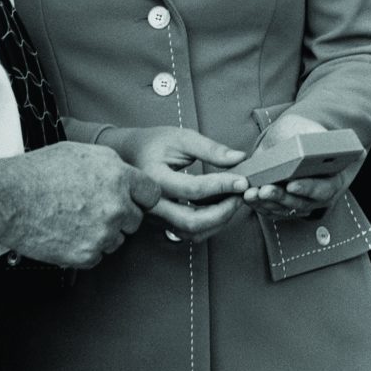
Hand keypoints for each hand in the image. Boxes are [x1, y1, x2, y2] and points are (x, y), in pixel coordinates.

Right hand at [0, 142, 161, 268]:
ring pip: (117, 240)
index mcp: (118, 176)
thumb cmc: (38, 172)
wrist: (9, 198)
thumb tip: (125, 177)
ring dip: (103, 234)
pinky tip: (68, 234)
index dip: (140, 198)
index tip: (133, 202)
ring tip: (75, 221)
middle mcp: (116, 204)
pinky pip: (98, 256)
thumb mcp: (82, 153)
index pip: (151, 194)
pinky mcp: (87, 254)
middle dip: (120, 217)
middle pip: (136, 220)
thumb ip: (111, 166)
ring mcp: (103, 232)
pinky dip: (86, 250)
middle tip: (93, 211)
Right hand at [103, 126, 250, 242]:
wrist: (128, 155)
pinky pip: (189, 232)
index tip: (243, 180)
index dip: (222, 186)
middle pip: (192, 221)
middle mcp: (152, 204)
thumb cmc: (153, 143)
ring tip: (233, 199)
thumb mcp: (181, 138)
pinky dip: (209, 224)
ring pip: (192, 232)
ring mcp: (156, 217)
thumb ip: (210, 149)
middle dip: (224, 212)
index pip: (193, 190)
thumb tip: (239, 158)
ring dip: (219, 221)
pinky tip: (220, 206)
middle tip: (241, 195)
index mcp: (154, 179)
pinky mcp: (162, 223)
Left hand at [243, 113, 358, 221]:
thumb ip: (310, 135)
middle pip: (301, 203)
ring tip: (251, 193)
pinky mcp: (284, 206)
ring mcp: (301, 203)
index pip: (324, 189)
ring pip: (284, 210)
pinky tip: (248, 196)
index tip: (291, 185)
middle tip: (265, 190)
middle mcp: (319, 196)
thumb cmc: (303, 132)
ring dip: (266, 203)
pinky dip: (259, 205)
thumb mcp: (309, 128)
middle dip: (281, 197)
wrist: (290, 139)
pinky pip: (272, 211)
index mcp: (333, 177)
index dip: (308, 188)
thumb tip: (306, 139)